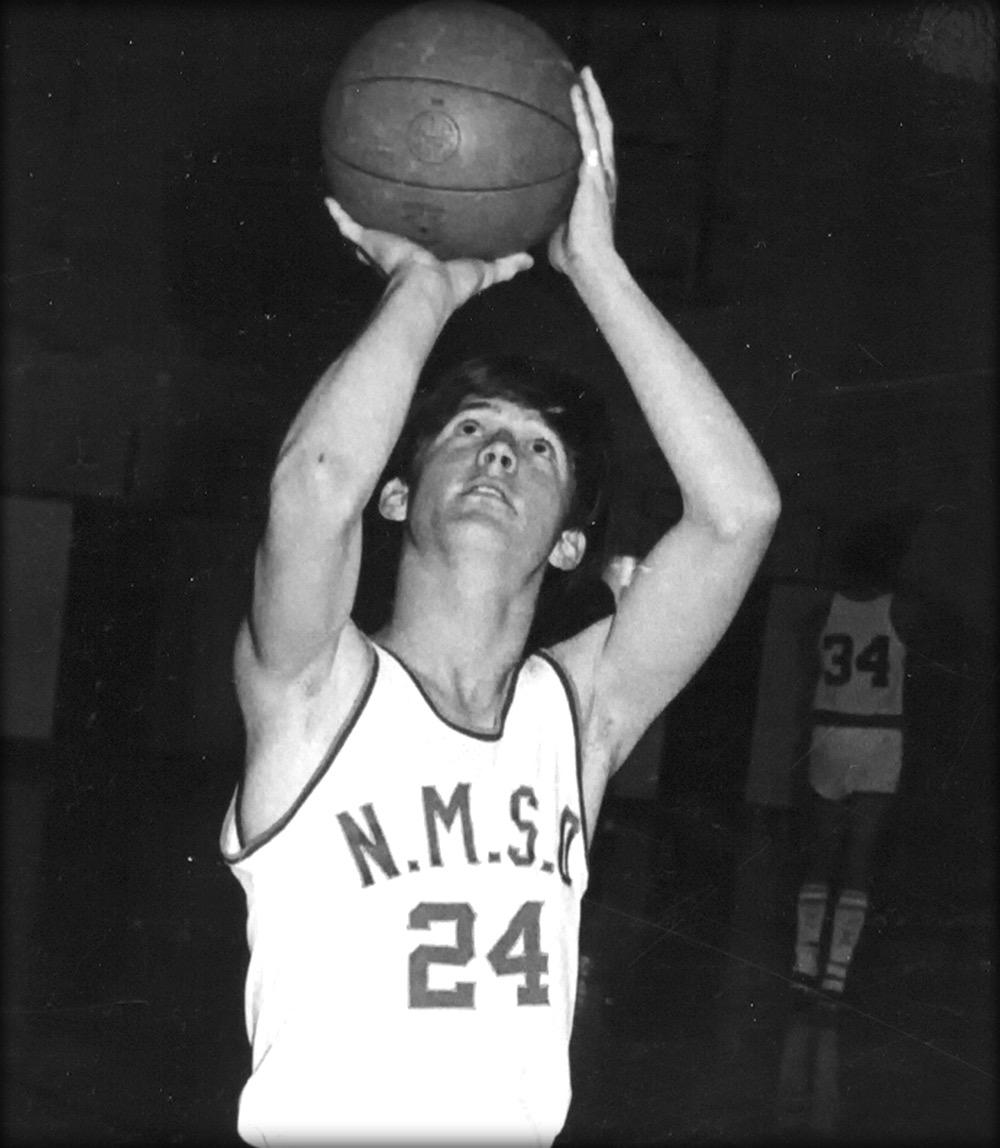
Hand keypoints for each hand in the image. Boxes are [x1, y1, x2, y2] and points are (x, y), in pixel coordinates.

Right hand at [325, 199, 532, 308]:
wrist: (424, 288)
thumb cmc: (452, 285)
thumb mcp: (486, 271)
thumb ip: (505, 265)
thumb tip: (530, 260)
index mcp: (424, 259)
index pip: (422, 243)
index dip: (423, 232)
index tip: (424, 217)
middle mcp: (401, 252)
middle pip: (392, 232)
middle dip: (389, 218)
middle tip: (388, 197)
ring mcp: (382, 247)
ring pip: (367, 227)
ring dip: (359, 212)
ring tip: (351, 188)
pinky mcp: (368, 242)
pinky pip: (348, 225)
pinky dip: (338, 214)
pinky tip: (329, 198)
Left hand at [548, 66, 617, 275]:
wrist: (589, 263)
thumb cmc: (573, 254)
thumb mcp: (556, 225)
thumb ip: (547, 210)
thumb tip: (524, 209)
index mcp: (597, 185)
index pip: (594, 147)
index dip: (589, 125)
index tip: (579, 105)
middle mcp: (603, 174)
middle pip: (603, 128)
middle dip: (595, 100)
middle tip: (584, 76)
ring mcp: (602, 174)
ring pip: (601, 126)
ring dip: (592, 99)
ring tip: (583, 76)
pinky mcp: (595, 176)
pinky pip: (589, 138)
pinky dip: (583, 115)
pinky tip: (574, 97)